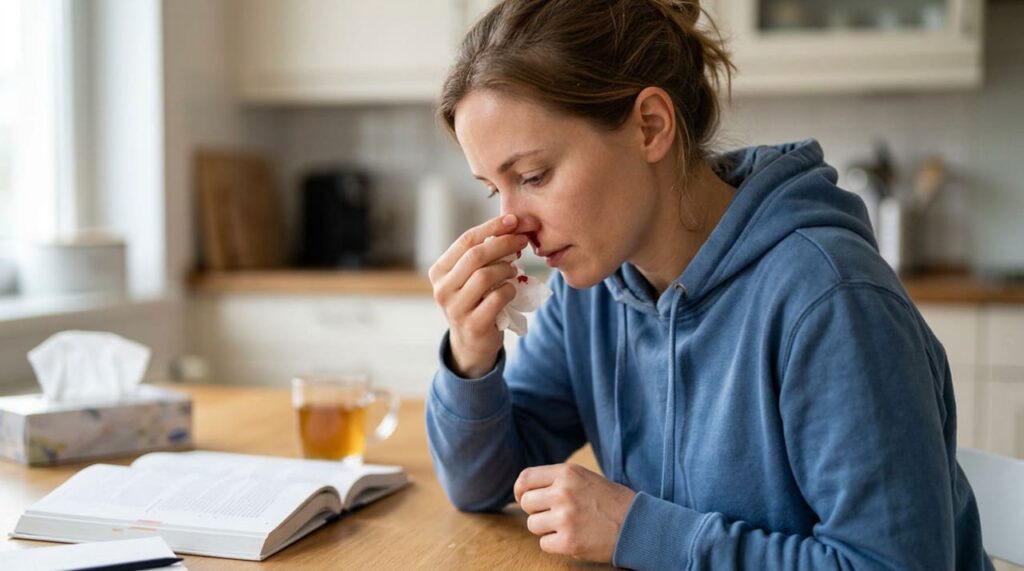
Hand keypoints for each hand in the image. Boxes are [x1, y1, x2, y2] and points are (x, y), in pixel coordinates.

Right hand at [429, 214, 528, 377]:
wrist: (471, 343)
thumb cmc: (475, 302)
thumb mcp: (471, 277)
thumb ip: (484, 255)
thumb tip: (513, 226)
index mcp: (439, 271)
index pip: (466, 240)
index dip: (492, 227)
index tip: (514, 220)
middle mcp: (442, 288)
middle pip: (476, 255)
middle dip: (504, 243)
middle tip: (524, 240)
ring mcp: (455, 308)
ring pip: (486, 276)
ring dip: (507, 269)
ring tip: (514, 270)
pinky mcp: (473, 324)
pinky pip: (497, 297)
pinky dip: (510, 289)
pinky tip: (512, 290)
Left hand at [514, 463, 636, 563]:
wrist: (637, 524)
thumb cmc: (610, 501)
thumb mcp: (584, 478)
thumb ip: (557, 480)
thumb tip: (525, 489)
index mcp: (567, 473)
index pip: (525, 478)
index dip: (521, 490)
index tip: (524, 498)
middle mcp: (563, 492)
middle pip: (527, 503)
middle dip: (536, 511)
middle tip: (552, 514)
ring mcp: (565, 518)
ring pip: (533, 524)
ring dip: (545, 528)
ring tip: (567, 526)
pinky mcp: (568, 542)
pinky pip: (544, 544)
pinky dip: (555, 544)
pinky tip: (572, 538)